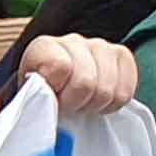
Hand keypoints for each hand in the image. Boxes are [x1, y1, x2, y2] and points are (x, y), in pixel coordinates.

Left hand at [20, 33, 140, 116]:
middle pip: (86, 83)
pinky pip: (125, 91)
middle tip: (67, 106)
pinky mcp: (122, 56)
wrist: (53, 89)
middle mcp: (73, 41)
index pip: (60, 68)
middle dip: (76, 104)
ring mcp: (100, 46)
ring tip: (81, 103)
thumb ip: (37, 99)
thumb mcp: (31, 98)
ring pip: (107, 90)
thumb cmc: (41, 95)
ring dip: (93, 105)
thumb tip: (53, 114)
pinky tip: (96, 100)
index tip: (51, 100)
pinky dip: (111, 104)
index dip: (58, 95)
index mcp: (44, 48)